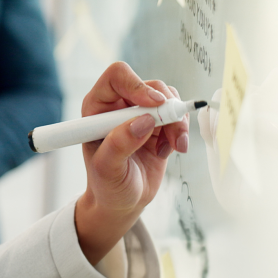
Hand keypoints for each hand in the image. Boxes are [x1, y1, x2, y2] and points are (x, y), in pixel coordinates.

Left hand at [74, 62, 189, 264]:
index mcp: (97, 106)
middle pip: (150, 85)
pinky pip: (177, 116)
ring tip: (174, 147)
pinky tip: (170, 150)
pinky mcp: (157, 125)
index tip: (154, 104)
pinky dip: (180, 131)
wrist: (121, 201)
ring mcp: (139, 114)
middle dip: (166, 107)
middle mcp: (118, 105)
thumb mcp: (107, 168)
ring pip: (167, 99)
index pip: (117, 76)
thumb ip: (120, 144)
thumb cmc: (107, 185)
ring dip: (177, 122)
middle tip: (173, 134)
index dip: (137, 84)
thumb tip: (143, 121)